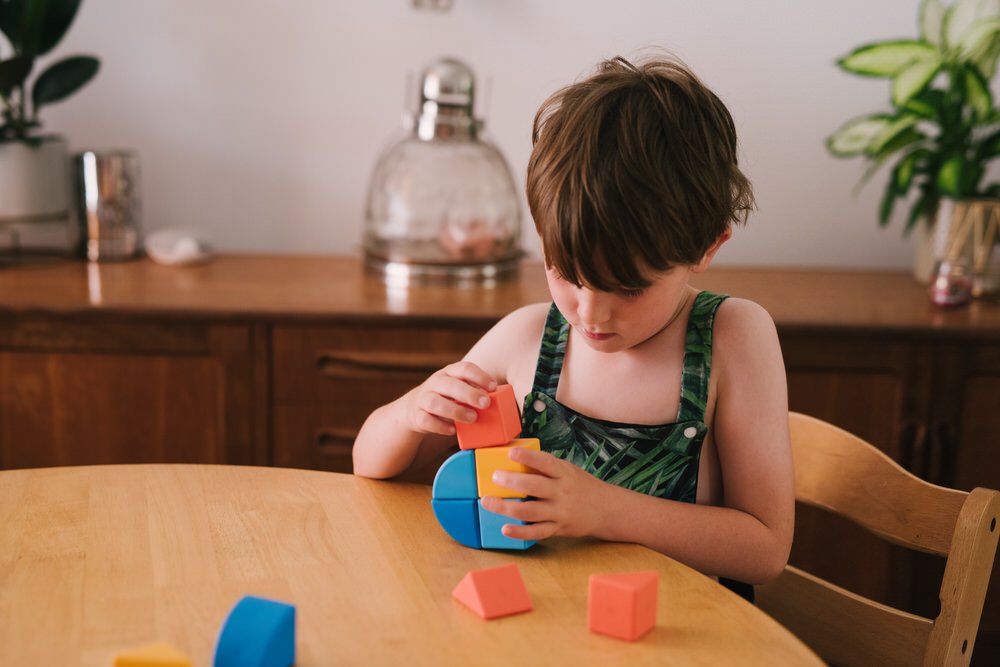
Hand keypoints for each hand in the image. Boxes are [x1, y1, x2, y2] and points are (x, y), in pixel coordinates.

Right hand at [402, 362, 496, 436]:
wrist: (415, 408)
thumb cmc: (447, 398)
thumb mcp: (460, 389)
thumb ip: (475, 392)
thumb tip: (503, 402)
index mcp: (450, 372)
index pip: (464, 368)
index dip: (479, 376)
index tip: (493, 386)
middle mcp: (436, 383)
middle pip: (450, 385)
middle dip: (469, 394)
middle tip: (486, 404)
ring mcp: (424, 399)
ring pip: (436, 403)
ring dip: (455, 410)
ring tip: (472, 418)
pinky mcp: (417, 416)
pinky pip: (426, 420)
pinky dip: (440, 426)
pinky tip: (452, 430)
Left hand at [479, 446, 613, 540]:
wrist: (606, 509)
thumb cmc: (581, 486)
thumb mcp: (568, 471)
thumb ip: (546, 468)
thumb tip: (514, 458)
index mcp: (564, 473)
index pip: (546, 463)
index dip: (528, 457)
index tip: (511, 452)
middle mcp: (562, 492)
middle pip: (534, 487)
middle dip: (511, 482)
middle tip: (495, 477)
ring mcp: (560, 512)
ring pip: (530, 511)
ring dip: (506, 507)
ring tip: (487, 502)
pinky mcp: (558, 528)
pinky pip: (537, 532)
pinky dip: (520, 532)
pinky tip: (505, 529)